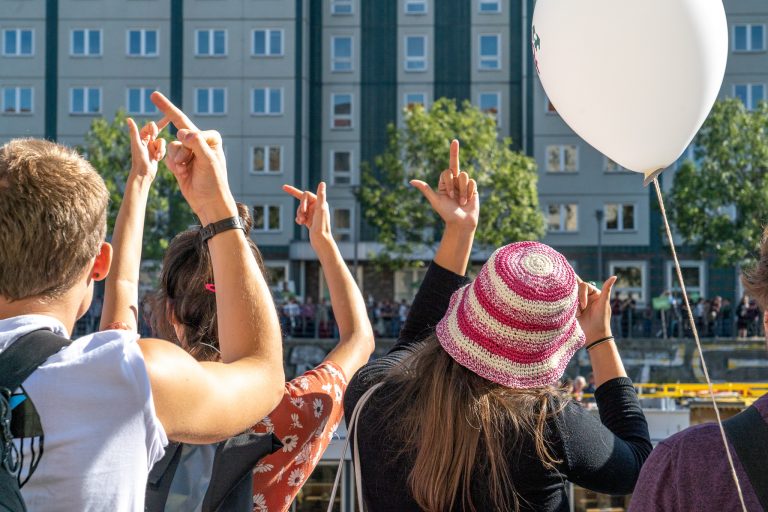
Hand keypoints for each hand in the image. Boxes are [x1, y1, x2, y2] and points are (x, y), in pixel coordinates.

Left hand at [127, 118, 166, 180]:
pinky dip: (162, 154)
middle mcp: (146, 139)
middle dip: (159, 136)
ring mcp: (152, 146)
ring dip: (161, 149)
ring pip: (162, 141)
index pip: (151, 125)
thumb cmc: (139, 159)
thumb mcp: (137, 144)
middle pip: (158, 130)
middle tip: (162, 138)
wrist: (143, 173)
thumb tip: (128, 119)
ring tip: (156, 157)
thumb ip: (134, 131)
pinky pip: (164, 149)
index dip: (154, 129)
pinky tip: (157, 160)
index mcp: (141, 136)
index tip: (153, 137)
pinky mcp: (157, 153)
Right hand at [150, 91, 234, 223]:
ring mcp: (190, 151)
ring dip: (176, 159)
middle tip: (154, 96)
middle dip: (170, 122)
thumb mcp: (207, 162)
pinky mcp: (181, 161)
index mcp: (211, 138)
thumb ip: (196, 144)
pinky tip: (182, 174)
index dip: (181, 129)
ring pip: (172, 146)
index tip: (155, 98)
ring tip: (186, 171)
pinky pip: (169, 156)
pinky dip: (173, 165)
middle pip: (179, 129)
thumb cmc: (213, 182)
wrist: (208, 202)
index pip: (191, 128)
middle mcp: (200, 142)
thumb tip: (182, 131)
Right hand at [283, 182, 332, 246]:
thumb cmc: (322, 224)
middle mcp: (316, 206)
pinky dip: (298, 219)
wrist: (320, 239)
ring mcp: (312, 213)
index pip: (305, 194)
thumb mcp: (321, 208)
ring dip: (299, 214)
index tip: (291, 197)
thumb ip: (321, 195)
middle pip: (301, 201)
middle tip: (303, 216)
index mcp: (319, 202)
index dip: (299, 197)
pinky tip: (301, 223)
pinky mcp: (308, 220)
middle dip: (300, 208)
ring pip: (299, 209)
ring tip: (302, 221)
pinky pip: (299, 216)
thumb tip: (322, 183)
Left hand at [410, 139, 478, 230]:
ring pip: (464, 175)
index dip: (448, 181)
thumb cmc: (447, 213)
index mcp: (444, 183)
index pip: (446, 171)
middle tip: (454, 182)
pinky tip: (468, 200)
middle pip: (455, 167)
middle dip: (455, 167)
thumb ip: (425, 189)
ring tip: (462, 202)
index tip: (449, 195)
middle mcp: (454, 182)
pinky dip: (469, 192)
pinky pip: (472, 182)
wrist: (461, 223)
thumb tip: (410, 181)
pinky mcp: (472, 189)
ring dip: (462, 190)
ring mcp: (463, 184)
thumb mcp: (435, 201)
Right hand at [576, 276, 616, 342]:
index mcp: (595, 293)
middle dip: (576, 297)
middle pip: (576, 288)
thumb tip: (614, 276)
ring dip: (573, 305)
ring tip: (578, 314)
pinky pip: (567, 303)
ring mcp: (579, 303)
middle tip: (579, 308)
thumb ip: (606, 289)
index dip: (582, 294)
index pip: (584, 285)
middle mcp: (586, 296)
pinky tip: (575, 316)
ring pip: (571, 296)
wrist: (594, 336)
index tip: (584, 306)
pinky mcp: (573, 309)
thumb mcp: (603, 303)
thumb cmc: (601, 320)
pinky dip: (570, 308)